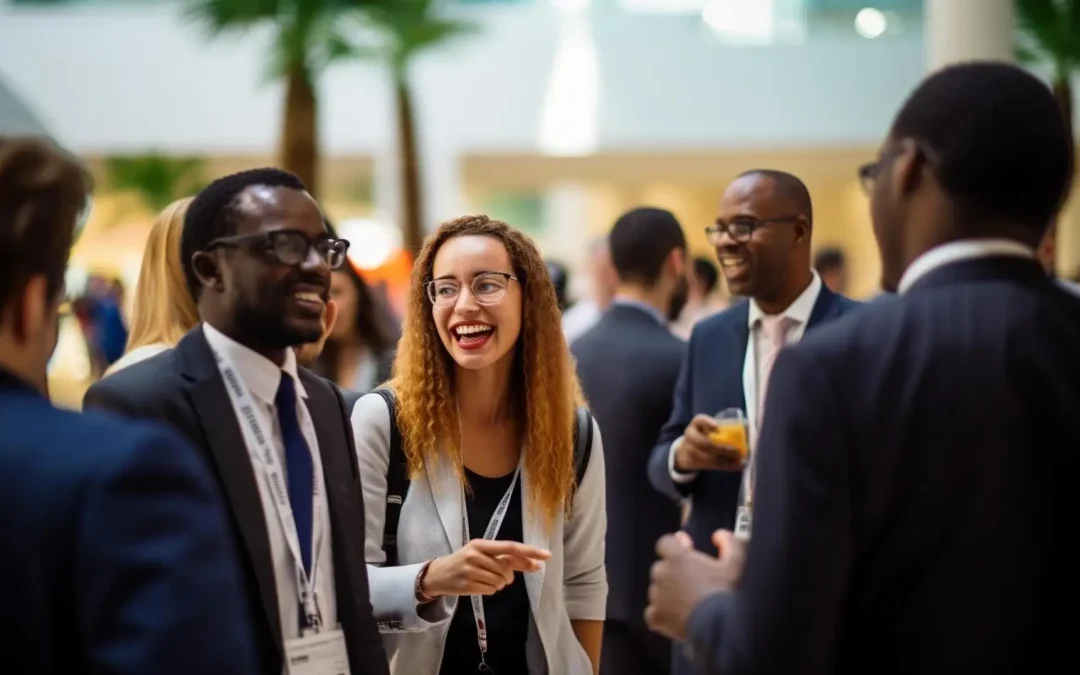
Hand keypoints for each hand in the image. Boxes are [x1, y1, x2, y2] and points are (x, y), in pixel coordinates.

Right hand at [422, 539, 550, 597]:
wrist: (439, 574)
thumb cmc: (466, 561)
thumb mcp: (483, 554)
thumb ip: (508, 559)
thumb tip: (537, 564)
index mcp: (481, 544)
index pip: (511, 547)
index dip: (530, 552)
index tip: (547, 555)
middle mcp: (475, 555)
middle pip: (506, 568)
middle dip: (508, 576)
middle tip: (500, 576)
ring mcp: (470, 571)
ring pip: (500, 582)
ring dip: (499, 584)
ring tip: (485, 579)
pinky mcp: (467, 585)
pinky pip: (491, 590)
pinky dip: (490, 590)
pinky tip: (479, 585)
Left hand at [644, 530, 746, 640]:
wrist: (719, 626)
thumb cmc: (726, 593)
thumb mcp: (735, 563)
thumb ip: (729, 542)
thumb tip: (719, 536)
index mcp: (677, 557)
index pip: (665, 543)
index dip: (675, 545)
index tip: (686, 549)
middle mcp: (662, 574)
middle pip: (661, 567)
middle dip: (674, 571)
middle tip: (692, 580)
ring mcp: (657, 596)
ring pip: (657, 590)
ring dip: (668, 592)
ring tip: (688, 601)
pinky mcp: (656, 616)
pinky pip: (653, 612)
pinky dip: (661, 613)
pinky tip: (675, 616)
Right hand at [675, 415, 745, 471]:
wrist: (685, 453)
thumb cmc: (702, 437)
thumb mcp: (706, 430)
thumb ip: (721, 430)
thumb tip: (750, 429)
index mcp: (695, 425)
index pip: (699, 420)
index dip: (707, 422)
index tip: (717, 426)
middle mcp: (690, 436)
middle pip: (705, 443)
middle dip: (722, 449)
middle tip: (736, 450)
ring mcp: (690, 450)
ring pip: (709, 458)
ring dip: (726, 460)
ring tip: (739, 460)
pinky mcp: (694, 462)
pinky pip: (712, 466)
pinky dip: (726, 466)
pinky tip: (738, 466)